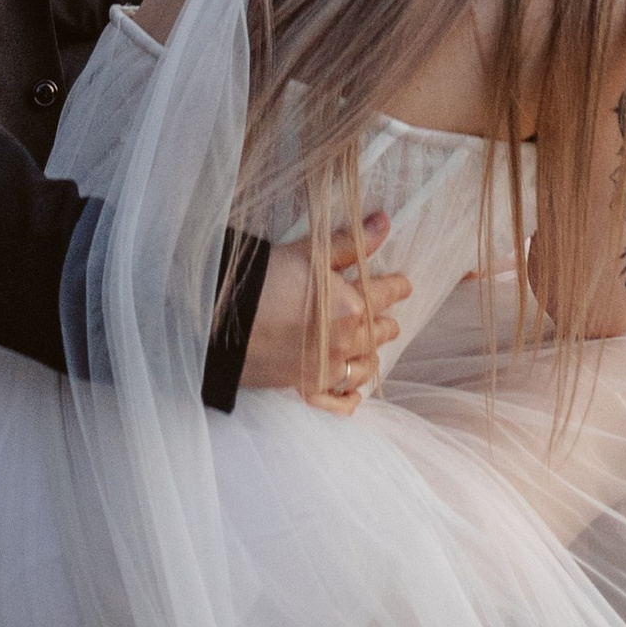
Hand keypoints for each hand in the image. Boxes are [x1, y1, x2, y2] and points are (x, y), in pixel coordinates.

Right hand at [240, 212, 410, 413]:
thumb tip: (382, 223)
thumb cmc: (266, 278)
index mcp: (352, 306)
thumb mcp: (310, 253)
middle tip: (383, 316)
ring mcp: (327, 370)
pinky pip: (338, 404)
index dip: (397, 288)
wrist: (223, 317)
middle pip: (380, 333)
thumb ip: (351, 244)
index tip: (402, 285)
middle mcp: (346, 342)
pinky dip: (349, 398)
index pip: (387, 294)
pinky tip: (354, 392)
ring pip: (366, 368)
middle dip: (384, 322)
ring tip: (369, 348)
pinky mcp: (305, 388)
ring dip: (371, 356)